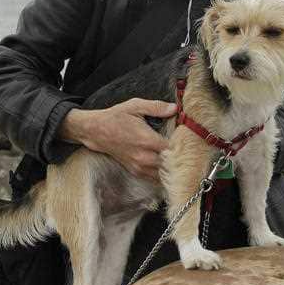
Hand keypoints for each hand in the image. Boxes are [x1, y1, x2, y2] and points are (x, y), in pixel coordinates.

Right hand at [59, 98, 175, 179]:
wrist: (96, 131)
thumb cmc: (116, 117)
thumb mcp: (135, 106)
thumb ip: (156, 107)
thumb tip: (175, 109)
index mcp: (147, 140)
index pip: (174, 149)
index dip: (182, 144)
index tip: (187, 138)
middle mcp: (144, 157)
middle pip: (171, 164)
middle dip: (179, 157)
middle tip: (184, 148)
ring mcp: (139, 166)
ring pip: (164, 174)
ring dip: (171, 167)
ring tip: (176, 157)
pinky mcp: (135, 171)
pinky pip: (154, 179)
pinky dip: (162, 174)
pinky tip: (165, 165)